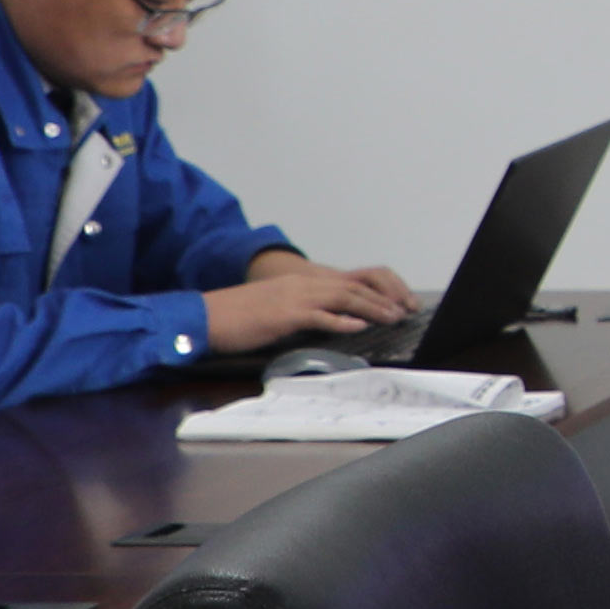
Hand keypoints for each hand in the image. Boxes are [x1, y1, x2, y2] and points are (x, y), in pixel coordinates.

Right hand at [202, 257, 413, 353]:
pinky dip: (342, 320)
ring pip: (342, 298)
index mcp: (300, 282)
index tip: (394, 304)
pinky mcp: (285, 315)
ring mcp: (294, 298)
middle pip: (352, 288)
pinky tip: (359, 325)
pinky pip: (319, 315)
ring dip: (371, 308)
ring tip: (392, 318)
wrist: (206, 316)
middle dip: (382, 299)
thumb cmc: (238, 317)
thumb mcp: (276, 309)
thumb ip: (302, 312)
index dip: (374, 293)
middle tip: (404, 311)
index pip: (346, 283)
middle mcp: (301, 284)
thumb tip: (327, 323)